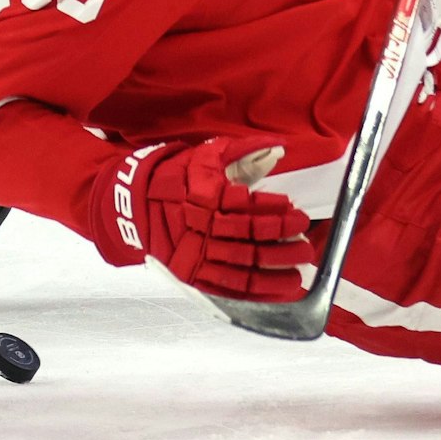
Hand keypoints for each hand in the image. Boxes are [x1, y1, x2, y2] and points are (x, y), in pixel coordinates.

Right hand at [94, 138, 312, 299]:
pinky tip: (278, 290)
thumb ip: (244, 151)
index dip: (275, 211)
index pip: (248, 207)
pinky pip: (228, 287)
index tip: (297, 212)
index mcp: (206, 196)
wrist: (134, 204)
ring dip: (273, 271)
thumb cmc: (178, 176)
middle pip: (249, 240)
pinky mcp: (191, 274)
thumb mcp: (207, 155)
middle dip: (282, 242)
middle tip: (305, 242)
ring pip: (242, 266)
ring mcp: (195, 255)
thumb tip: (279, 148)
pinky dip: (255, 291)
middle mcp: (201, 228)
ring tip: (298, 271)